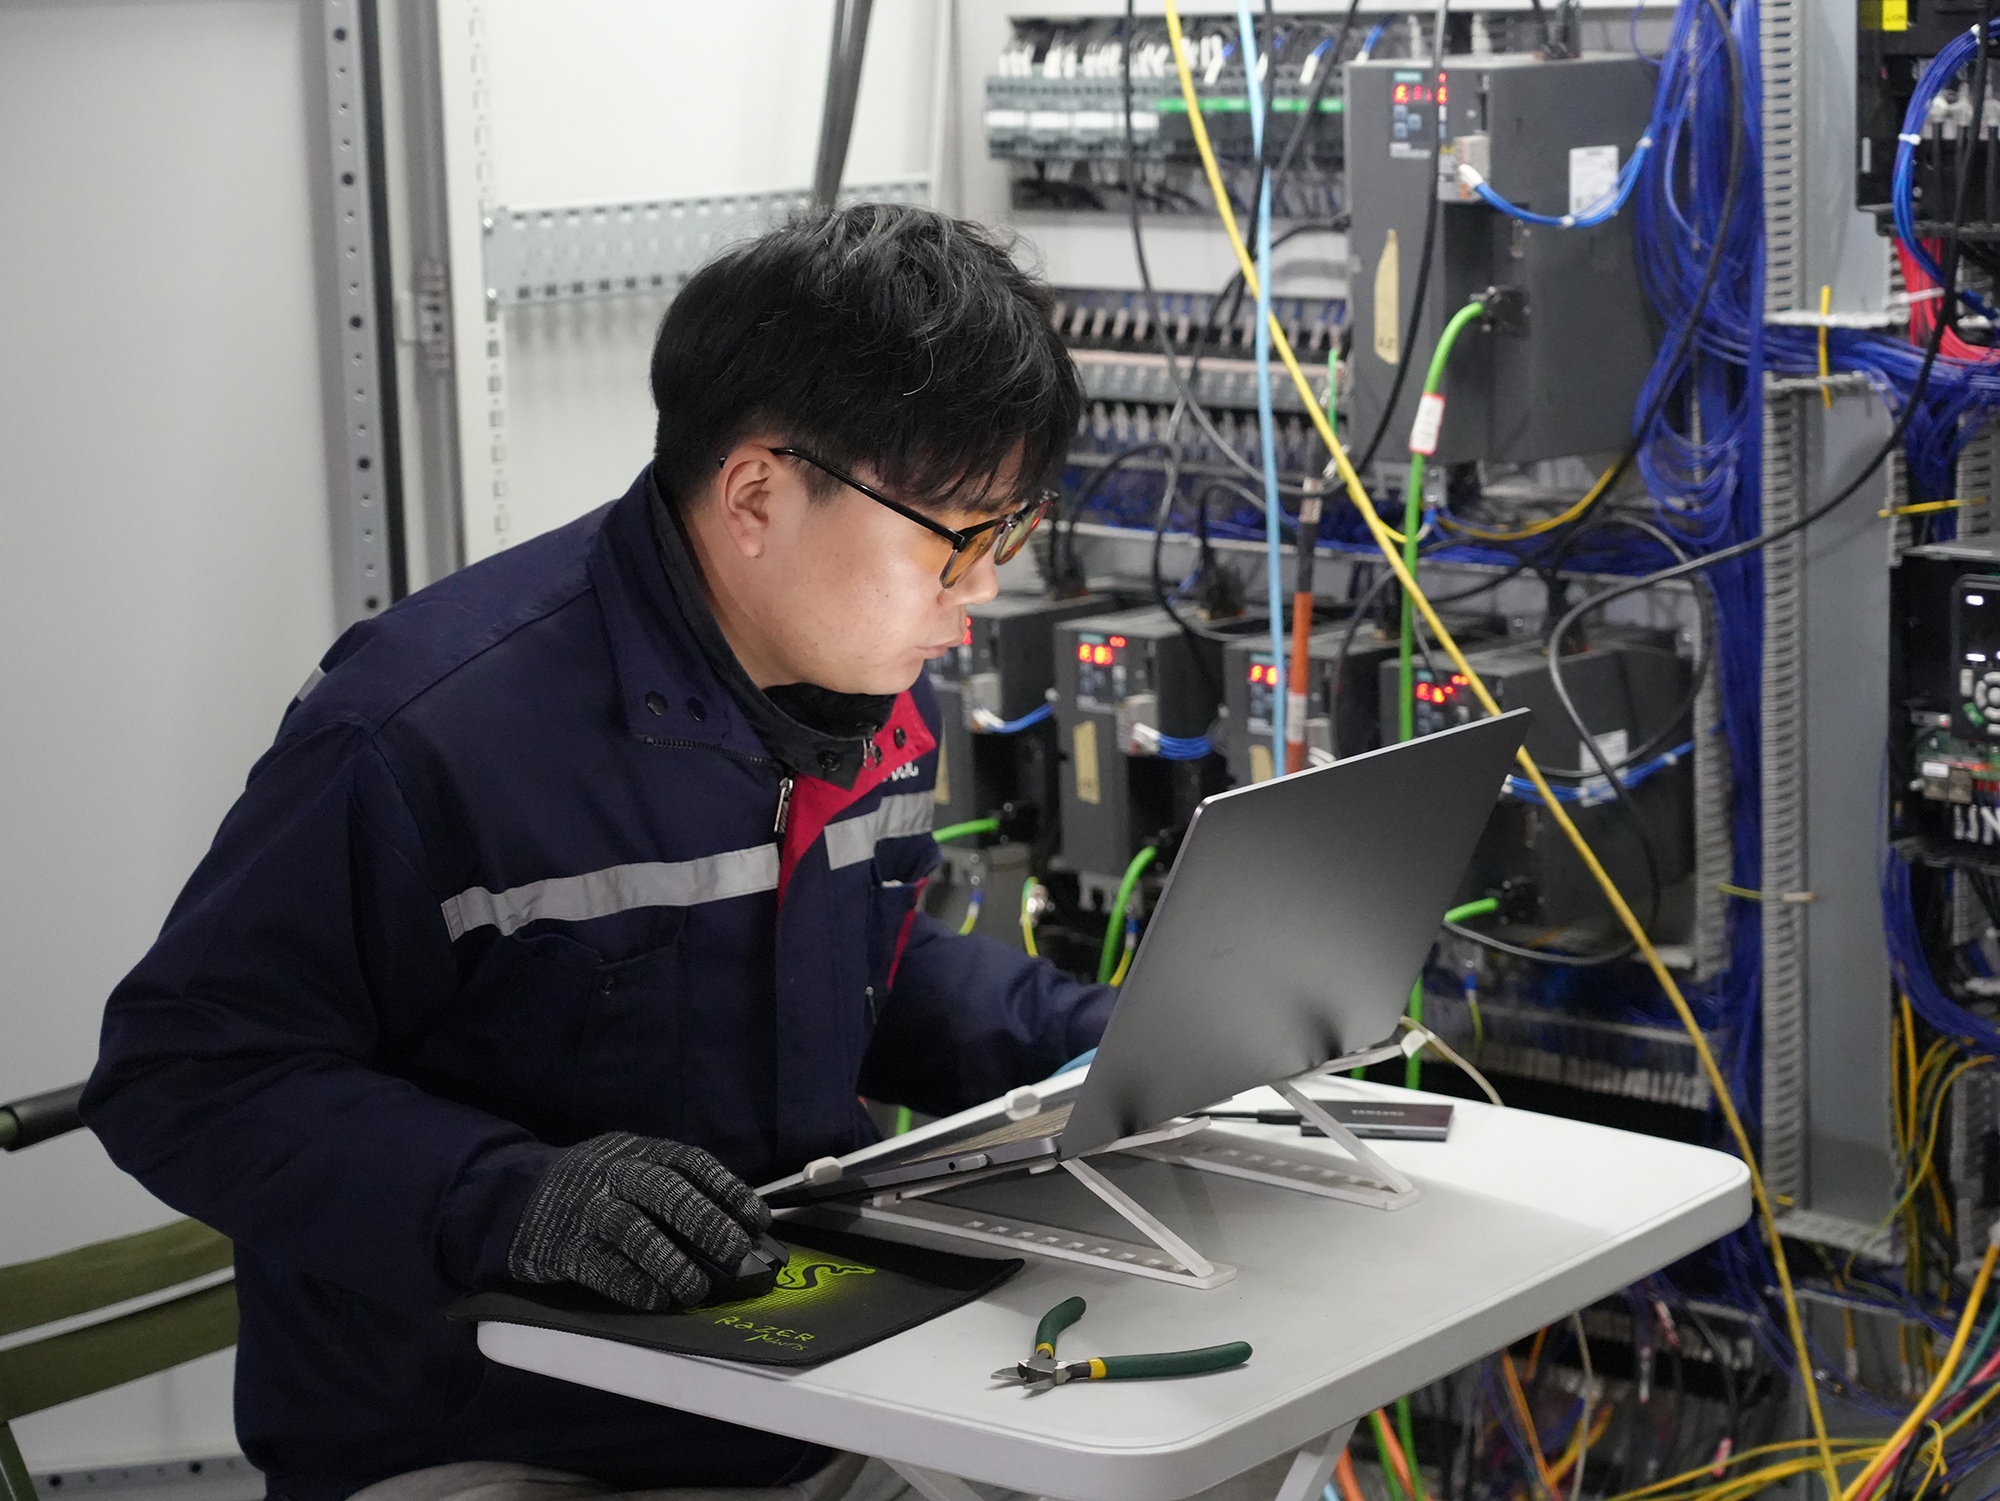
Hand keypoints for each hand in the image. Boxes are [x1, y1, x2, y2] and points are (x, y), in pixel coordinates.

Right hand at [507, 1132, 772, 1310]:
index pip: (691, 1163)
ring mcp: (586, 1209)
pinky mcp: (561, 1246)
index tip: (757, 1220)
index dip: (728, 1189)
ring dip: (670, 1262)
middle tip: (735, 1253)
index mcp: (640, 1152)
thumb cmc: (594, 1190)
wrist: (512, 1194)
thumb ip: (674, 1191)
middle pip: (664, 1190)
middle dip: (704, 1221)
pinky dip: (632, 1285)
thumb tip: (738, 1231)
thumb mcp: (632, 1171)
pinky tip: (656, 1300)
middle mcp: (614, 1174)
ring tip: (696, 1288)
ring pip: (632, 1229)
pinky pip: (600, 1267)